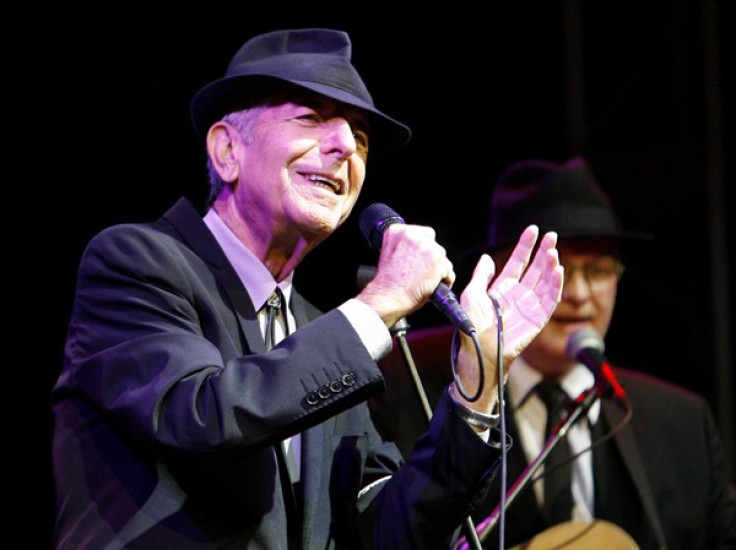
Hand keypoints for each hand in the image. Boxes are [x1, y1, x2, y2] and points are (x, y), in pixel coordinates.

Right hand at [357, 223, 454, 328]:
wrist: (388, 298)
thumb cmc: (387, 284)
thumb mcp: (388, 255)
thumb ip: (403, 246)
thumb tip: (418, 250)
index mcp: (397, 231)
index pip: (422, 233)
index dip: (422, 249)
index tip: (418, 260)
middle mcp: (412, 234)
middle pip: (434, 244)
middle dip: (431, 259)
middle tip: (420, 273)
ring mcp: (426, 246)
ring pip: (443, 258)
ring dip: (438, 270)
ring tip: (424, 281)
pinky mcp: (438, 259)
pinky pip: (449, 272)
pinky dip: (444, 282)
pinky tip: (430, 287)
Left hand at [454, 226, 562, 410]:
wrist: (480, 350)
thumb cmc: (471, 325)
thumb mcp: (471, 294)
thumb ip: (481, 275)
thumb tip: (485, 257)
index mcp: (502, 288)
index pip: (517, 262)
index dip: (525, 246)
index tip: (533, 230)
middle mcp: (517, 295)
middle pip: (535, 269)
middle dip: (544, 252)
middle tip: (552, 235)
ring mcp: (529, 306)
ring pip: (545, 281)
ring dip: (550, 266)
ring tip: (554, 251)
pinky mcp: (537, 319)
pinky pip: (550, 300)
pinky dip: (556, 285)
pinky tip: (558, 270)